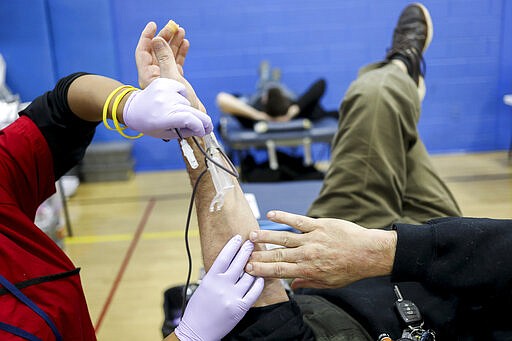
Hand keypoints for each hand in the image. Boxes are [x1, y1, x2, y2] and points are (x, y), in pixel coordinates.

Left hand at [123, 77, 211, 138]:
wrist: (132, 108)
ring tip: (178, 113)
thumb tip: (202, 129)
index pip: (190, 120)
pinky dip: (181, 96)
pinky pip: (182, 90)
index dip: (200, 126)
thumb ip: (185, 132)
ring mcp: (165, 91)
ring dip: (187, 109)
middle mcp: (165, 103)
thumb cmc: (149, 124)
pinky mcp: (164, 82)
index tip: (205, 131)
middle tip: (207, 126)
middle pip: (192, 111)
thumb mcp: (166, 134)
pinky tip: (174, 100)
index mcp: (164, 118)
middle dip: (202, 121)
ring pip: (187, 102)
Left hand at [125, 32, 212, 138]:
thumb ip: (164, 57)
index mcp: (148, 76)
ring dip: (174, 43)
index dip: (147, 37)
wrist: (191, 121)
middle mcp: (155, 77)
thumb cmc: (180, 103)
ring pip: (167, 56)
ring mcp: (165, 78)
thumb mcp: (171, 77)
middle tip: (174, 27)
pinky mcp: (176, 81)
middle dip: (165, 38)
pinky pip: (176, 63)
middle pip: (156, 52)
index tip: (154, 25)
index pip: (143, 52)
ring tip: (182, 32)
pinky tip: (185, 44)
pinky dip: (180, 53)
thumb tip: (157, 40)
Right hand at [174, 235, 263, 340]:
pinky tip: (260, 278)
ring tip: (257, 261)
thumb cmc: (197, 310)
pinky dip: (258, 284)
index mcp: (210, 279)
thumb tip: (227, 262)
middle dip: (246, 251)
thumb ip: (215, 275)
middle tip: (251, 243)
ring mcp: (232, 297)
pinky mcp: (240, 308)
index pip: (224, 257)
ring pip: (249, 276)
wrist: (197, 332)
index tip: (238, 238)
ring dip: (254, 267)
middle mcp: (222, 286)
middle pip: (238, 263)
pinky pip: (254, 292)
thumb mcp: (203, 287)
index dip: (232, 245)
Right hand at [245, 210, 396, 288]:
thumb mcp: (330, 283)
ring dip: (266, 236)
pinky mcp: (318, 225)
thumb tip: (294, 286)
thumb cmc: (350, 269)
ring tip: (251, 235)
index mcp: (308, 270)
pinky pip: (297, 221)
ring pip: (283, 237)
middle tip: (244, 253)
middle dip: (259, 255)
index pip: (279, 271)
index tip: (248, 267)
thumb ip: (309, 283)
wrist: (367, 253)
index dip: (262, 269)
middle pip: (277, 255)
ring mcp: (311, 239)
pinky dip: (283, 217)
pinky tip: (271, 214)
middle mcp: (306, 255)